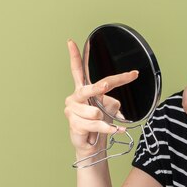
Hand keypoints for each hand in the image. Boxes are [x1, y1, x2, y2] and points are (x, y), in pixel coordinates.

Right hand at [64, 39, 138, 155]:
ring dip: (105, 120)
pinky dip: (109, 129)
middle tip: (105, 87)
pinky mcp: (75, 124)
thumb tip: (109, 99)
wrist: (92, 144)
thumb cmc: (100, 122)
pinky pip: (98, 124)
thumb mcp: (109, 107)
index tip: (71, 42)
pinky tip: (115, 130)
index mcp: (82, 89)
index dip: (75, 56)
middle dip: (98, 88)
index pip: (78, 70)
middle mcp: (75, 97)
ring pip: (97, 111)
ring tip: (99, 124)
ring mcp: (73, 110)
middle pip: (89, 89)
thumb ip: (110, 100)